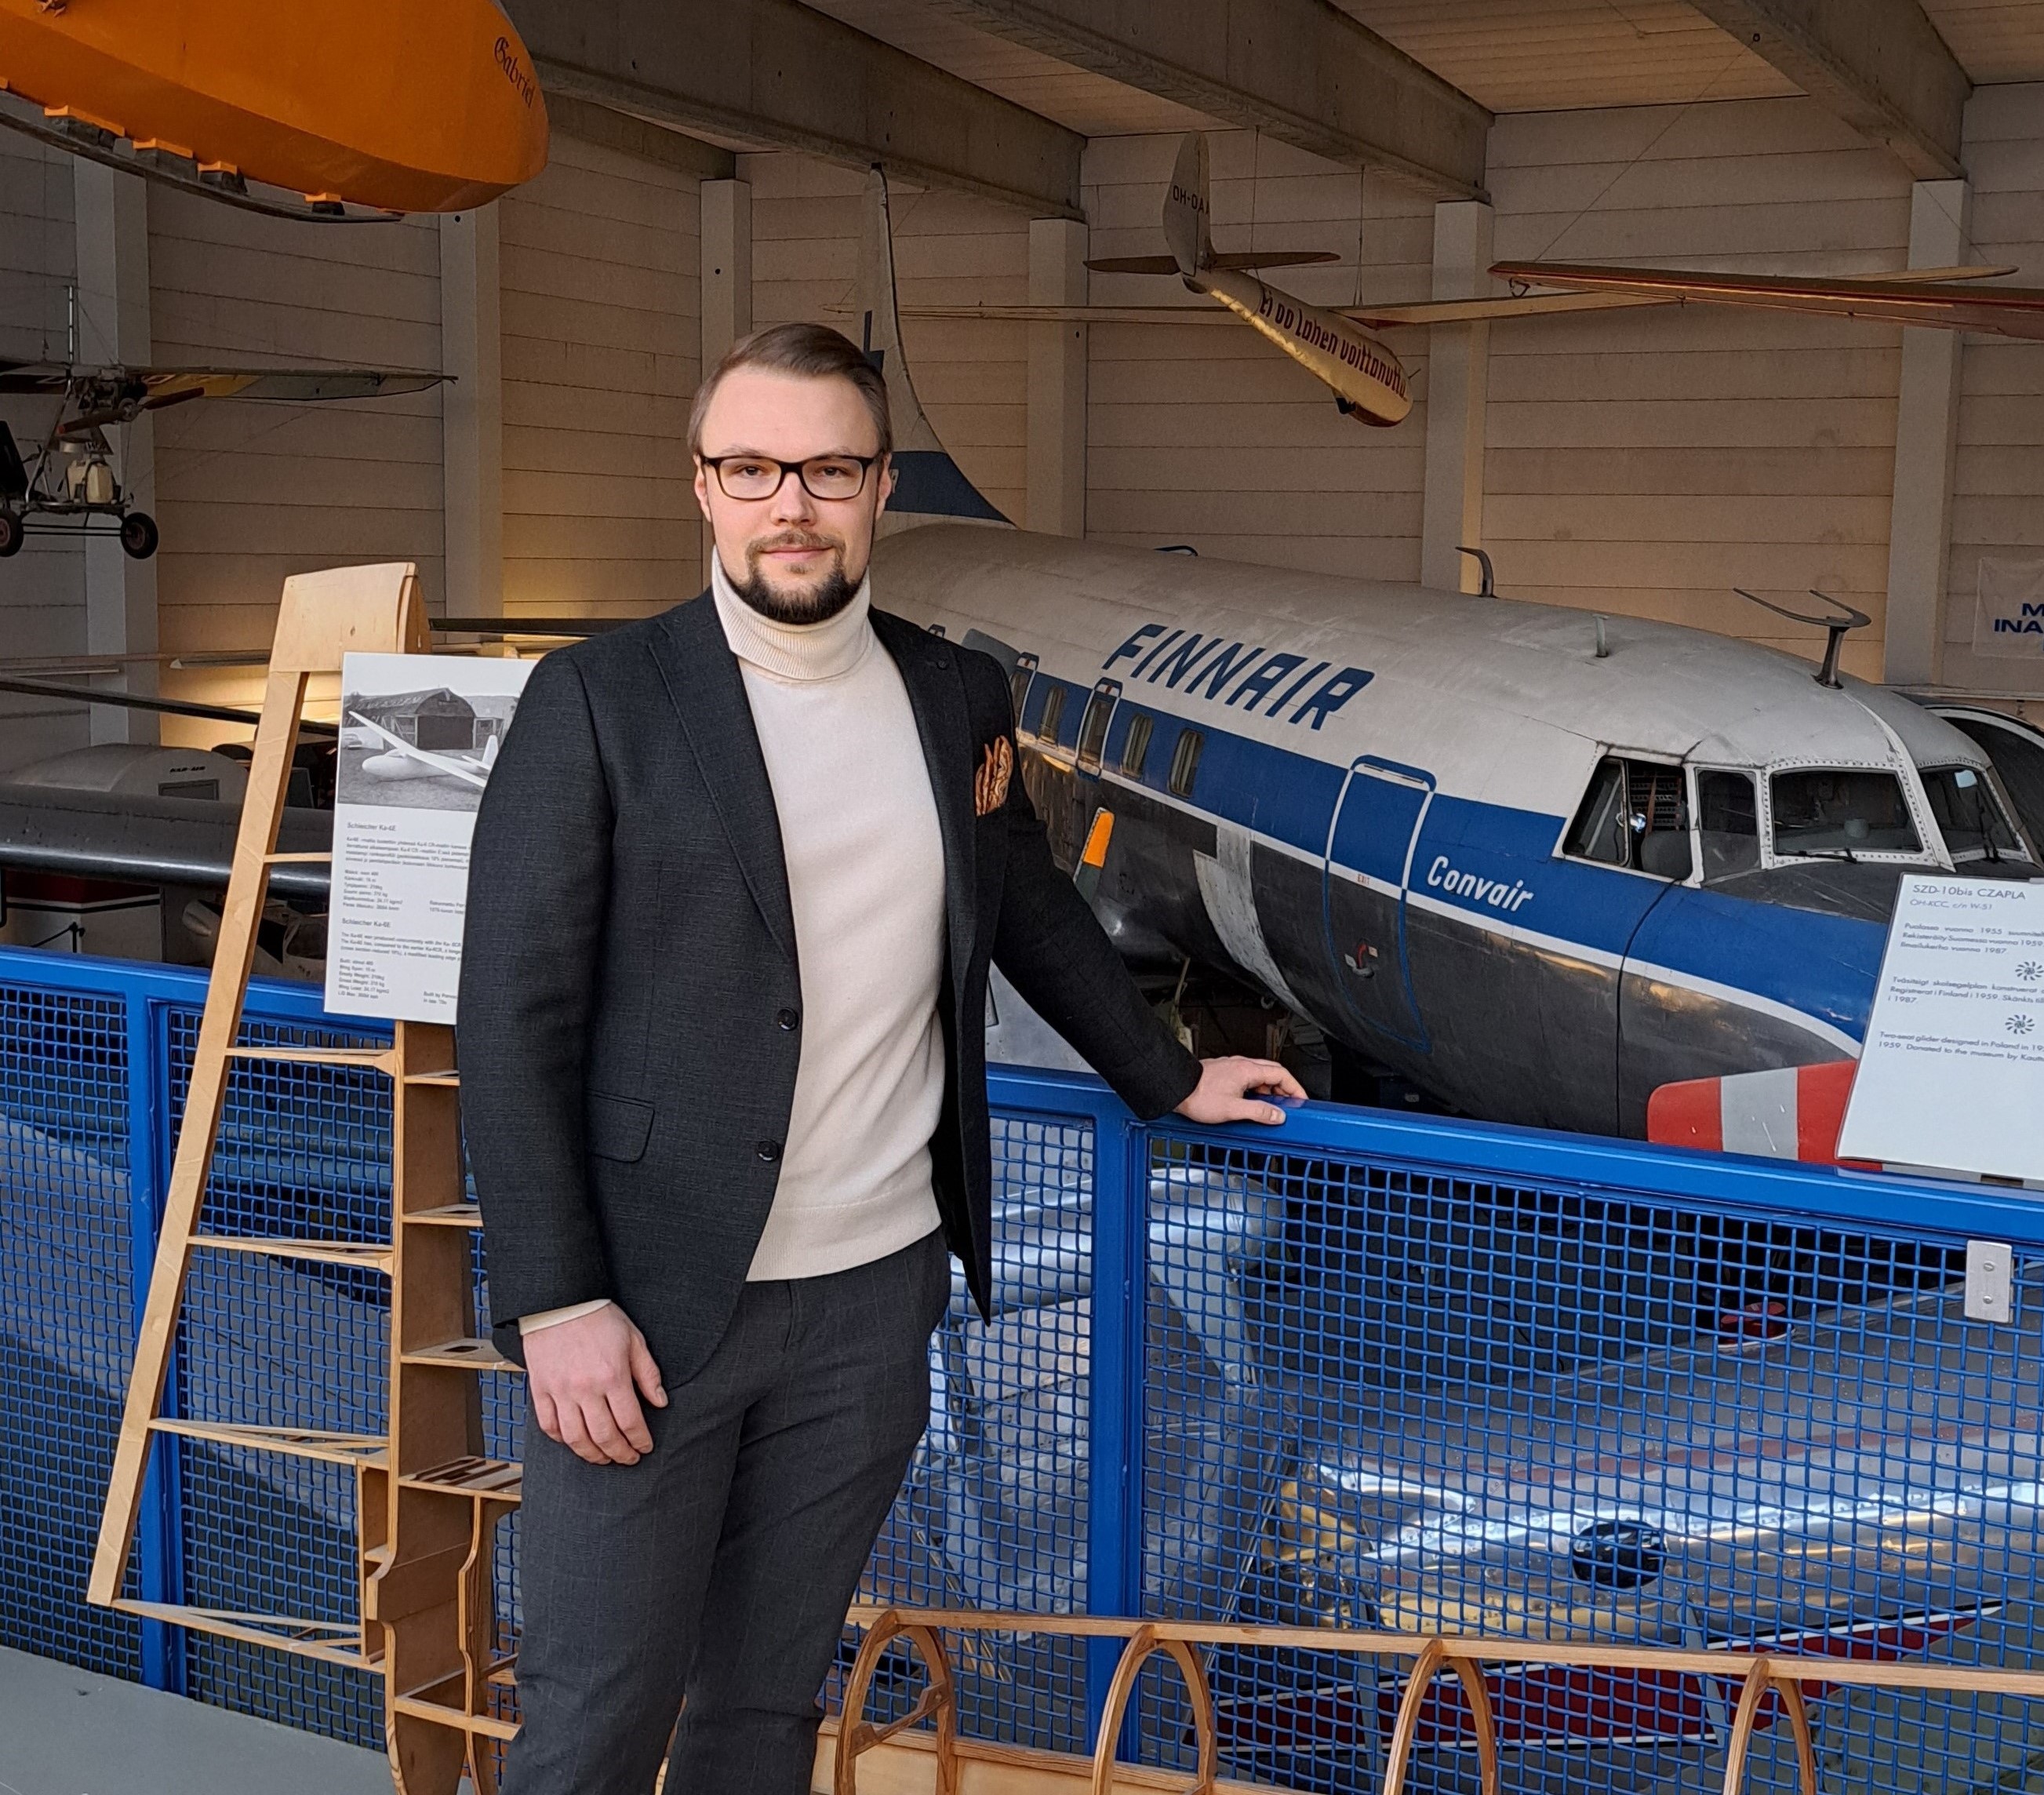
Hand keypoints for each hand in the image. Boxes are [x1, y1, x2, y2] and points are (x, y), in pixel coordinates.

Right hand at [524, 1303, 667, 1465]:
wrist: (560, 1301)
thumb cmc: (599, 1317)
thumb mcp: (633, 1339)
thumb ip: (648, 1373)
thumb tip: (660, 1402)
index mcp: (612, 1376)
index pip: (630, 1422)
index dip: (639, 1440)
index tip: (644, 1447)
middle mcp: (585, 1388)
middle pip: (604, 1436)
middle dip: (619, 1454)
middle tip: (628, 1458)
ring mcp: (560, 1391)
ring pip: (576, 1438)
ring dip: (592, 1455)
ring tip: (603, 1458)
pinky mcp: (540, 1389)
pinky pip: (549, 1425)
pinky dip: (562, 1440)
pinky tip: (574, 1443)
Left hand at [1175, 1055, 1305, 1125]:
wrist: (1177, 1089)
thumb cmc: (1198, 1096)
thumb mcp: (1233, 1109)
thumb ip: (1259, 1112)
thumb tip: (1277, 1115)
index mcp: (1248, 1070)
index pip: (1282, 1074)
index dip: (1295, 1087)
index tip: (1301, 1100)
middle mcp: (1241, 1065)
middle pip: (1273, 1072)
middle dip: (1285, 1088)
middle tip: (1290, 1103)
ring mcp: (1232, 1068)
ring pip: (1260, 1075)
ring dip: (1270, 1089)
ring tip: (1271, 1107)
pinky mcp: (1224, 1073)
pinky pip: (1248, 1078)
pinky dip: (1256, 1089)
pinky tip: (1252, 1103)